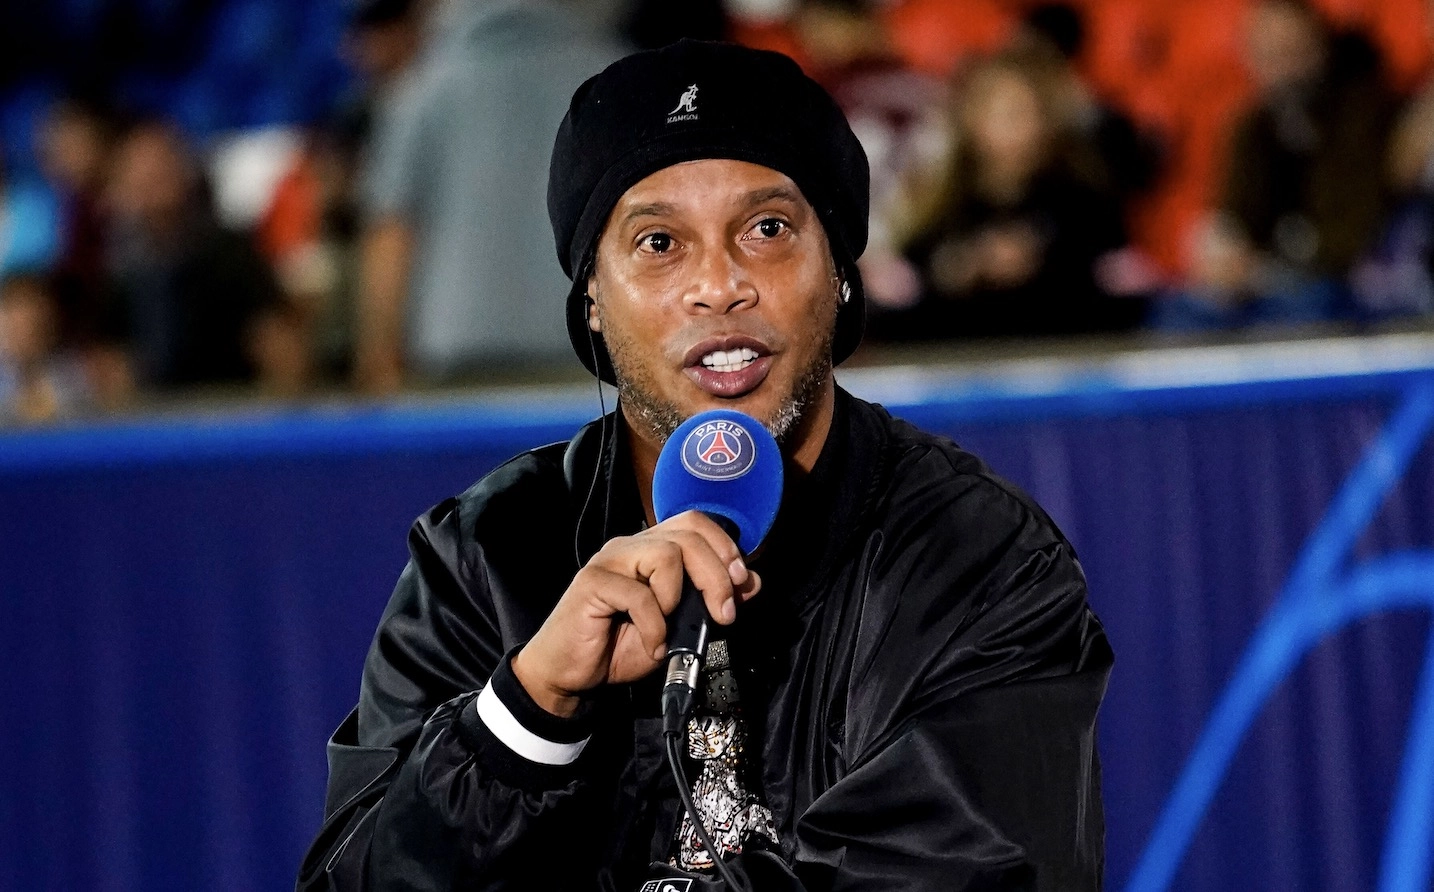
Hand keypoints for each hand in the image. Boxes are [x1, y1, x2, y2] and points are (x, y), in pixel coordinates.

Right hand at [512, 511, 760, 716]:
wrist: (574, 673)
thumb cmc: (621, 645)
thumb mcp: (680, 625)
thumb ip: (712, 600)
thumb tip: (751, 582)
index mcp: (652, 549)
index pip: (695, 523)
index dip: (725, 547)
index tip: (740, 584)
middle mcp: (632, 546)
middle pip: (688, 534)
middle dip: (716, 576)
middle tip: (723, 614)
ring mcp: (610, 561)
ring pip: (666, 554)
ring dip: (680, 597)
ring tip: (671, 627)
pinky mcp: (592, 582)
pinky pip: (639, 594)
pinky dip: (654, 626)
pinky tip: (652, 645)